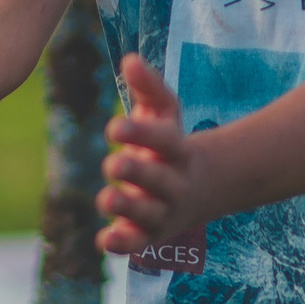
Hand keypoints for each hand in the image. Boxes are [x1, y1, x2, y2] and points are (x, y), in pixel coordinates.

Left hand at [95, 54, 206, 253]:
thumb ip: (148, 87)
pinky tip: (104, 240)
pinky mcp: (150, 235)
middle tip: (113, 163)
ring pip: (149, 214)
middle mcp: (174, 184)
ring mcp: (164, 211)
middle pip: (159, 181)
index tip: (114, 126)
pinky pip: (139, 243)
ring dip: (129, 208)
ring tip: (106, 197)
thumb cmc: (169, 144)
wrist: (199, 188)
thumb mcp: (164, 113)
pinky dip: (124, 244)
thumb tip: (129, 59)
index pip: (164, 141)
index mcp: (178, 151)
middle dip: (138, 173)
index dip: (142, 134)